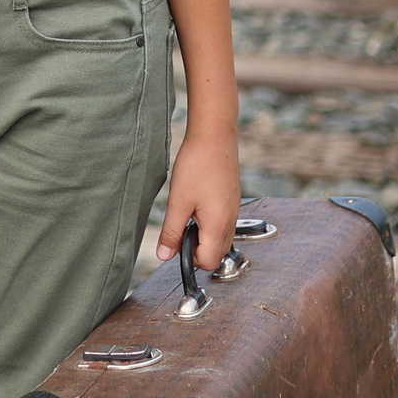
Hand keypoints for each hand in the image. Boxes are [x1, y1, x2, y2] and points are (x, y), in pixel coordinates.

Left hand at [155, 128, 239, 268]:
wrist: (214, 136)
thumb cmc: (197, 165)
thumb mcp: (177, 202)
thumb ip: (171, 232)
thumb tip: (164, 255)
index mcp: (218, 225)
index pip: (208, 262)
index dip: (189, 258)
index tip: (176, 241)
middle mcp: (230, 221)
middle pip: (216, 253)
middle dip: (196, 247)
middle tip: (180, 225)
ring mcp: (233, 211)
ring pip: (220, 238)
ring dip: (202, 235)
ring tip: (188, 212)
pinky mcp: (232, 201)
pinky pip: (222, 223)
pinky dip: (209, 222)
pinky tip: (196, 203)